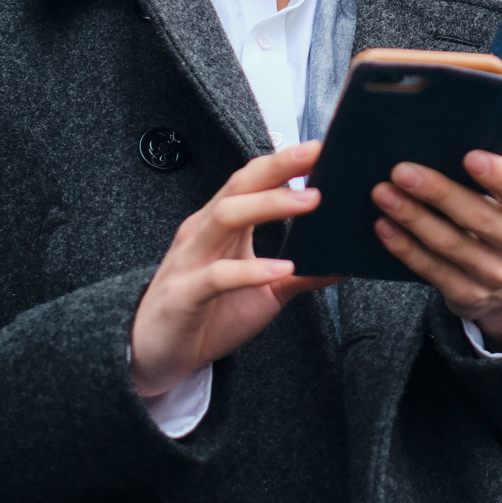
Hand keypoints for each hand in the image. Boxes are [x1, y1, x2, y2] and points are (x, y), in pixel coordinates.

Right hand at [129, 142, 337, 396]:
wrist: (157, 354)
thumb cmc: (210, 313)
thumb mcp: (265, 291)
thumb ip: (300, 273)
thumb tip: (344, 262)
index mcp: (221, 223)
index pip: (252, 180)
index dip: (284, 162)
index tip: (320, 148)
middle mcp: (204, 232)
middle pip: (240, 186)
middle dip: (279, 168)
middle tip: (317, 156)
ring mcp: (190, 260)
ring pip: (226, 217)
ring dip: (270, 205)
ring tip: (311, 201)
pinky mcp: (184, 295)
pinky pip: (217, 276)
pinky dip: (251, 270)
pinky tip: (282, 268)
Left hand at [369, 149, 501, 349]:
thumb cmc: (500, 214)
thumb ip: (490, 164)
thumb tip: (452, 132)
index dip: (500, 176)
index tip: (469, 156)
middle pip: (478, 217)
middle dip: (436, 192)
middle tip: (400, 171)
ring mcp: (497, 275)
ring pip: (449, 244)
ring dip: (412, 218)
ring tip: (383, 194)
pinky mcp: (469, 295)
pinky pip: (432, 270)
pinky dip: (405, 247)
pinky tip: (384, 226)